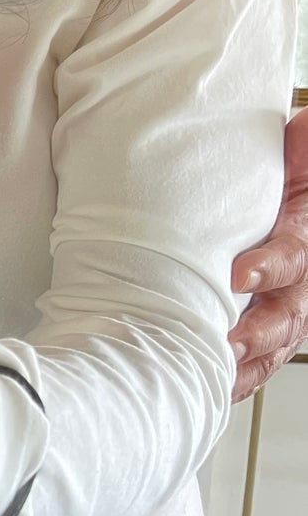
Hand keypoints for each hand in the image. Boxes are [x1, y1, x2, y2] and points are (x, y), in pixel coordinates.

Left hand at [229, 107, 307, 398]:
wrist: (294, 176)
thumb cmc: (286, 165)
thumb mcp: (298, 148)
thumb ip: (301, 144)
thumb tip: (299, 126)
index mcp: (306, 233)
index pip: (296, 254)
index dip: (272, 267)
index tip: (240, 276)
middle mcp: (303, 273)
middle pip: (291, 310)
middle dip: (260, 329)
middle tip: (227, 340)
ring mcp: (289, 300)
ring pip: (277, 340)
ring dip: (248, 361)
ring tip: (217, 372)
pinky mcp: (270, 319)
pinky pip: (261, 356)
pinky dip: (240, 375)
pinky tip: (216, 388)